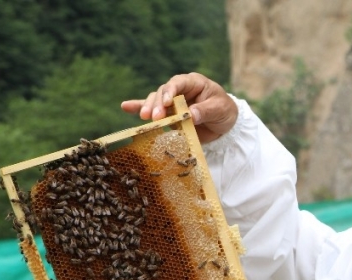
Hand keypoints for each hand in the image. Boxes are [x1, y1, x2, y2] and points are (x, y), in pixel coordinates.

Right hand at [121, 72, 237, 143]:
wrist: (225, 124)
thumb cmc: (224, 111)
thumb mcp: (220, 110)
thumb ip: (205, 111)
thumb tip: (191, 115)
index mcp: (193, 83)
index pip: (178, 83)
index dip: (170, 91)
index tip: (167, 103)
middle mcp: (179, 90)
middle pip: (162, 93)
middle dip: (157, 105)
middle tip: (153, 117)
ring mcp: (172, 102)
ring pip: (155, 101)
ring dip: (148, 109)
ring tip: (145, 119)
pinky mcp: (168, 115)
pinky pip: (152, 110)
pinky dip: (138, 108)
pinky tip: (125, 107)